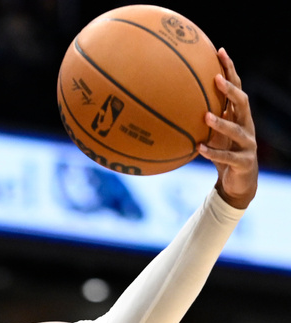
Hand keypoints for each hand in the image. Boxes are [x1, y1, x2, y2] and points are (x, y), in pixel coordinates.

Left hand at [199, 48, 257, 209]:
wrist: (238, 181)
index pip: (236, 87)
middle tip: (217, 79)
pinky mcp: (243, 161)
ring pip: (236, 130)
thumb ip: (196, 117)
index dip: (230, 69)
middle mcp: (246, 124)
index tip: (220, 51)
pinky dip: (213, 152)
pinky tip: (199, 148)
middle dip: (231, 89)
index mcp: (238, 115)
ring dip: (221, 123)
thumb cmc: (221, 151)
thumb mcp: (208, 133)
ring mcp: (247, 143)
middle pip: (243, 102)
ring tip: (205, 116)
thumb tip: (164, 103)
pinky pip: (227, 156)